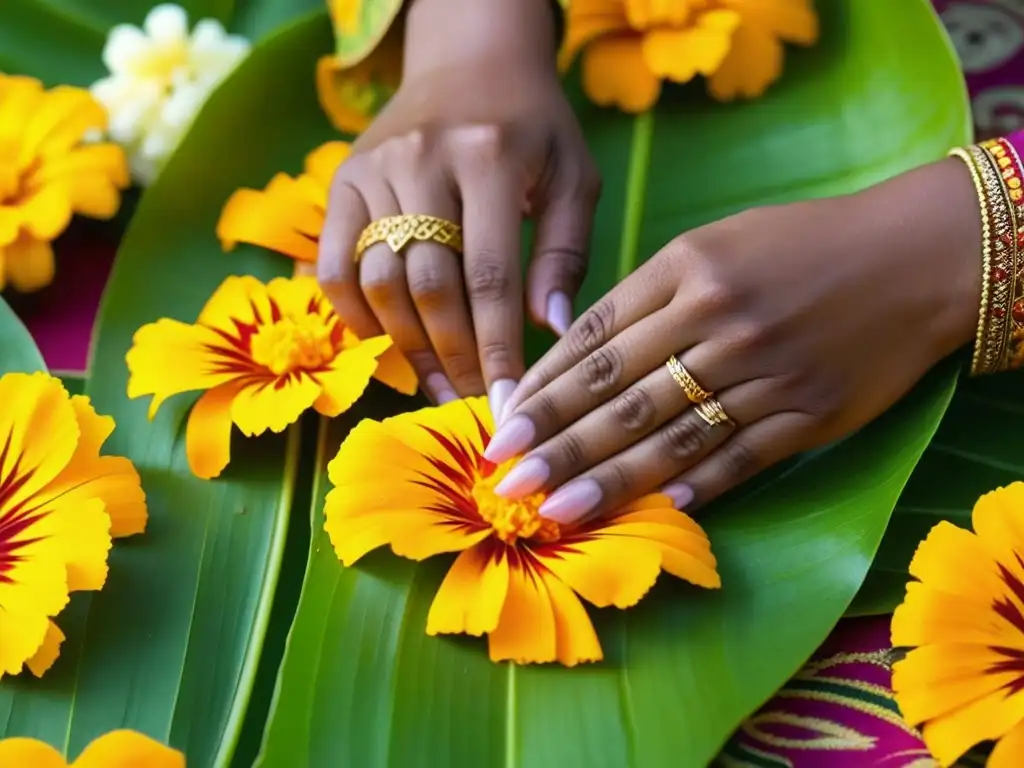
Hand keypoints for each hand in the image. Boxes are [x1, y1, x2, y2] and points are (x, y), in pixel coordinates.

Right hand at [317, 0, 599, 417]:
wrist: (469, 59)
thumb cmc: (534, 126)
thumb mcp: (572, 176)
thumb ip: (566, 254)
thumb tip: (549, 331)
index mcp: (491, 157)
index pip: (490, 277)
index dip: (496, 350)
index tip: (507, 405)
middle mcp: (424, 160)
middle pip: (429, 287)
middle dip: (454, 358)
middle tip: (474, 400)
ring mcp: (374, 169)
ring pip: (379, 283)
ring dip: (408, 348)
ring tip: (440, 385)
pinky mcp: (342, 180)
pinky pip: (335, 267)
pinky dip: (357, 317)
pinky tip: (391, 344)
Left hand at [481, 159, 981, 523]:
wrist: (915, 256)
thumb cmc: (803, 243)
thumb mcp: (717, 242)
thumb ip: (651, 293)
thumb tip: (581, 352)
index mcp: (688, 268)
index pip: (596, 337)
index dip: (545, 385)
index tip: (503, 422)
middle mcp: (720, 319)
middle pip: (619, 392)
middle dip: (556, 441)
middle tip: (505, 478)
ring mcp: (767, 369)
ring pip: (671, 434)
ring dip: (608, 478)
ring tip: (556, 510)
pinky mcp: (811, 412)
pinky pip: (742, 456)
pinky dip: (698, 486)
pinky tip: (655, 511)